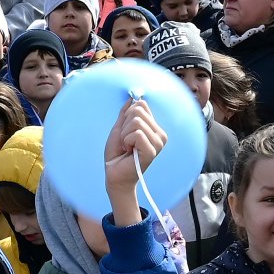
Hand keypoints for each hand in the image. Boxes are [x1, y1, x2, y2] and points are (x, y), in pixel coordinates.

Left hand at [104, 96, 166, 223]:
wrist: (114, 175)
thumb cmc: (117, 155)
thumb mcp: (118, 129)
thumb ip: (125, 114)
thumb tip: (132, 97)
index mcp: (154, 127)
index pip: (141, 105)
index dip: (126, 117)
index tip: (125, 132)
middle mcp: (160, 133)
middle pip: (138, 111)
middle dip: (124, 126)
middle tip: (125, 141)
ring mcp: (158, 142)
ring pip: (136, 121)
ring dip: (124, 135)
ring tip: (127, 147)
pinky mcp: (153, 150)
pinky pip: (136, 133)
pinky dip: (126, 141)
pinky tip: (129, 151)